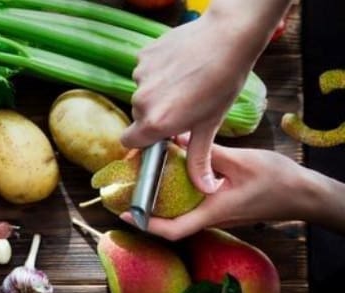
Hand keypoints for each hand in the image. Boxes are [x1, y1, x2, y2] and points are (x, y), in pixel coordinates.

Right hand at [120, 0, 289, 192]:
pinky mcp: (144, 56)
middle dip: (155, 113)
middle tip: (181, 105)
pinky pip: (145, 69)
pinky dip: (158, 70)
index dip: (142, 139)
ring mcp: (140, 76)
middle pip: (138, 115)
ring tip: (184, 81)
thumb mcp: (210, 125)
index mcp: (155, 123)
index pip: (129, 140)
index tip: (158, 134)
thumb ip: (199, 159)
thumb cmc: (223, 82)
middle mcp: (142, 101)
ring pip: (143, 92)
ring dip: (157, 91)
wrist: (229, 38)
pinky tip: (180, 65)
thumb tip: (204, 188)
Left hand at [120, 145, 330, 239]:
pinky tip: (170, 172)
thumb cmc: (276, 180)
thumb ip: (207, 152)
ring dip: (160, 199)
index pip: (173, 230)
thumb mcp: (240, 161)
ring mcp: (215, 215)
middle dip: (147, 208)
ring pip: (180, 212)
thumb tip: (177, 139)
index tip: (125, 214)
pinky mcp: (219, 207)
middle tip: (127, 187)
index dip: (146, 225)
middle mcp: (210, 218)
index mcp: (212, 212)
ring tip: (143, 177)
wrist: (303, 194)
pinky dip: (176, 192)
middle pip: (170, 222)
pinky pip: (191, 204)